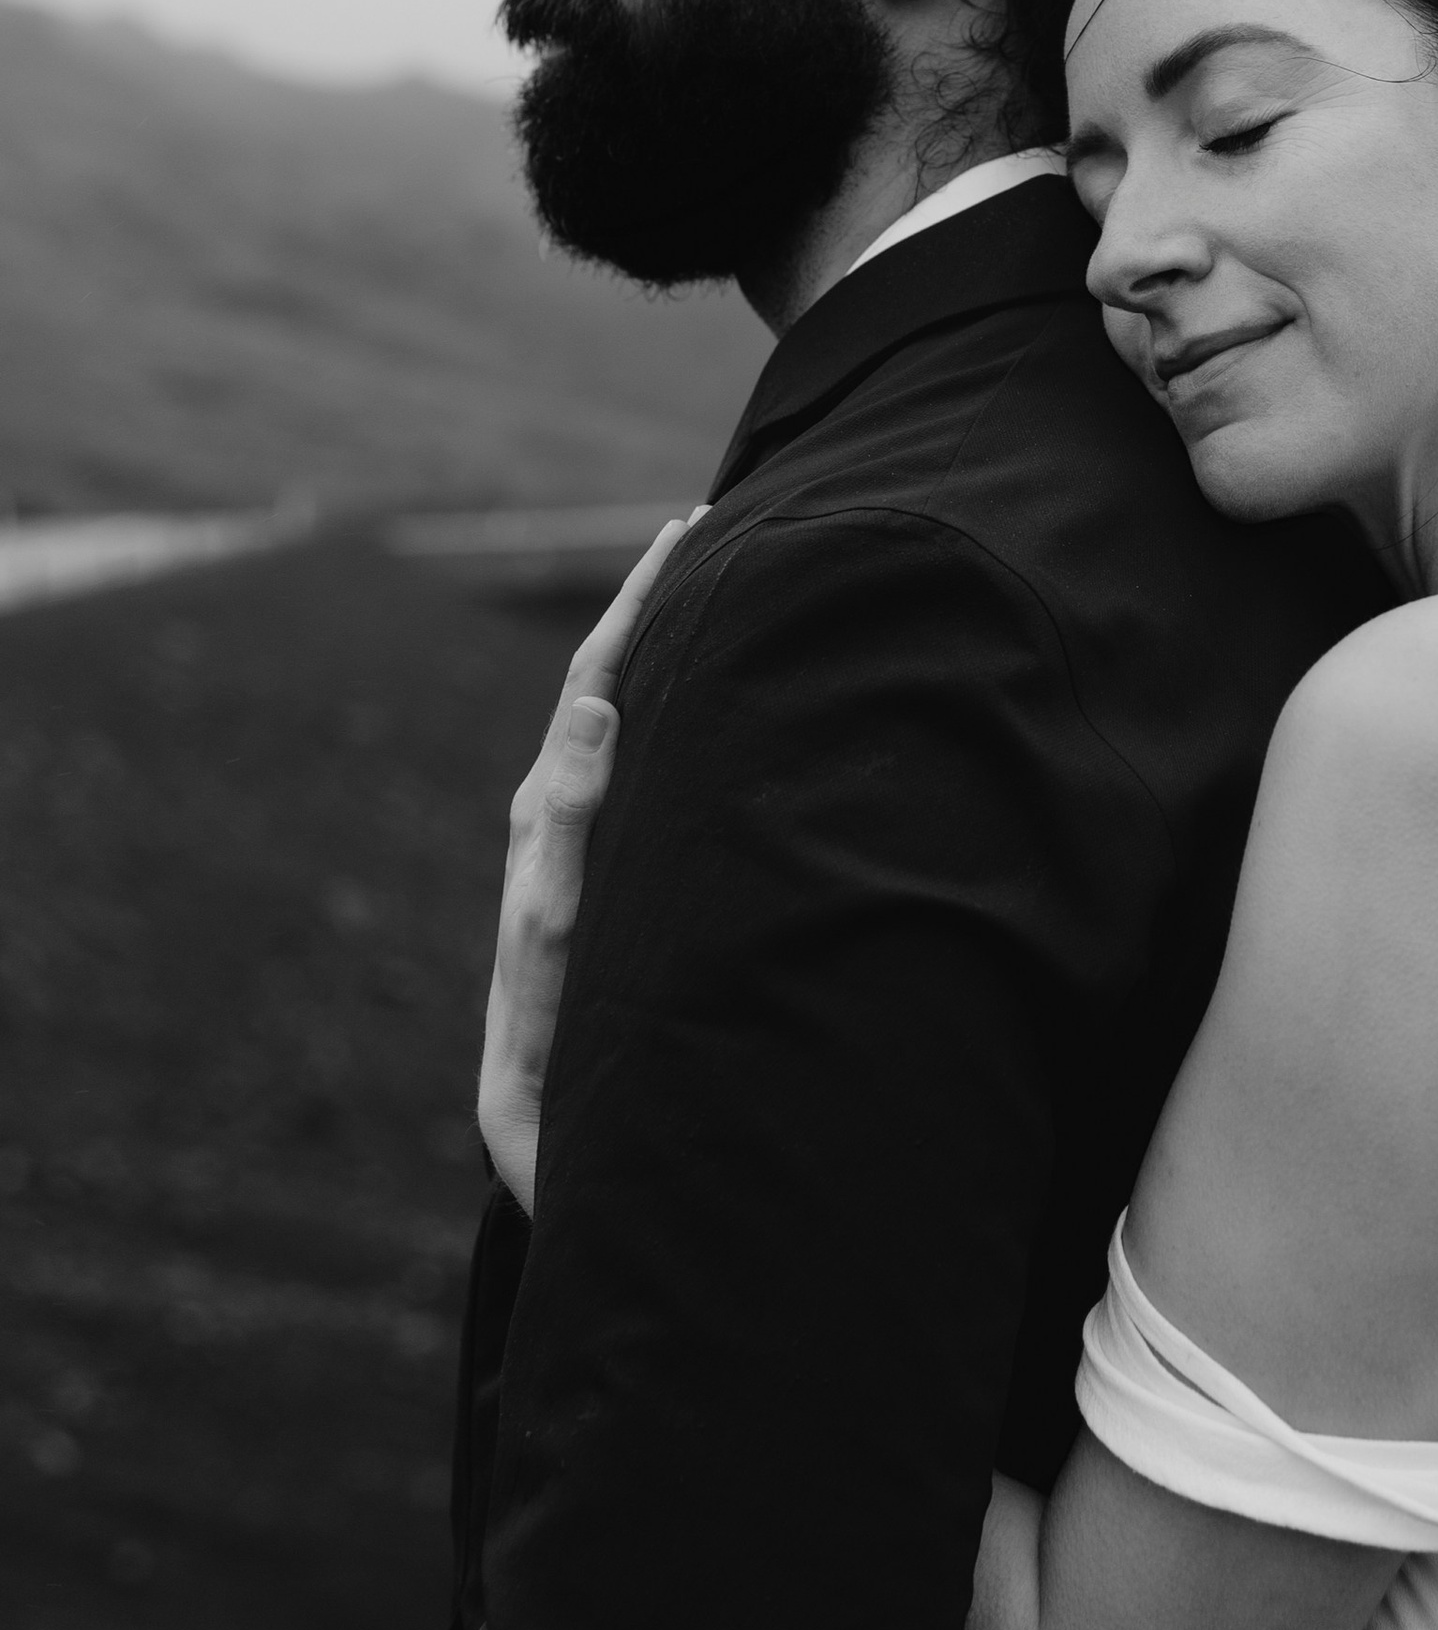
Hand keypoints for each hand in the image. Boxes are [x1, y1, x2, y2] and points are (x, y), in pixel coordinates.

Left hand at [477, 514, 694, 1211]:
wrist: (531, 1099)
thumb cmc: (546, 1014)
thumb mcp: (555, 908)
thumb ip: (568, 808)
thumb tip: (592, 699)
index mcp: (548, 797)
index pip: (599, 669)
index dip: (641, 598)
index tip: (686, 530)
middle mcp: (559, 801)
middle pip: (612, 674)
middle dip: (656, 603)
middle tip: (708, 532)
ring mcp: (579, 831)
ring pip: (629, 715)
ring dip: (666, 652)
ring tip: (713, 597)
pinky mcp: (603, 864)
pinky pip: (644, 764)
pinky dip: (675, 714)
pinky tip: (705, 714)